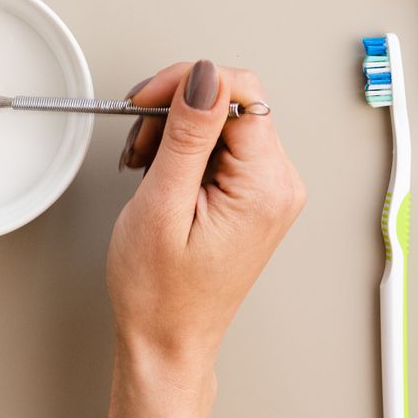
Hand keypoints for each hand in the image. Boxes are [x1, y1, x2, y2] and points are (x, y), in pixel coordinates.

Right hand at [108, 60, 304, 380]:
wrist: (167, 340)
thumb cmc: (160, 293)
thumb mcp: (162, 205)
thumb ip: (188, 135)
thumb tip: (205, 77)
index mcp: (266, 186)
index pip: (239, 91)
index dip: (186, 85)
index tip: (146, 102)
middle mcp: (279, 184)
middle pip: (232, 101)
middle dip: (174, 110)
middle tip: (138, 143)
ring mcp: (269, 190)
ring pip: (222, 120)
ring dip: (174, 130)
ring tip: (145, 166)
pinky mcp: (252, 194)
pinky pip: (221, 146)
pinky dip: (184, 149)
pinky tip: (161, 173)